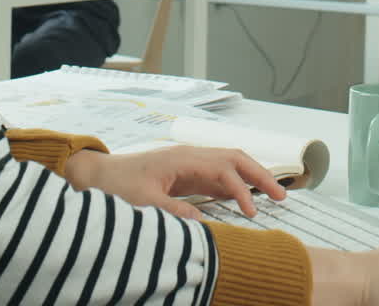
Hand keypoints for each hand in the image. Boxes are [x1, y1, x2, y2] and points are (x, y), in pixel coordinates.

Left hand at [62, 145, 286, 219]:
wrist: (97, 174)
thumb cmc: (116, 184)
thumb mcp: (143, 202)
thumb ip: (173, 211)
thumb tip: (201, 223)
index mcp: (182, 158)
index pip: (224, 169)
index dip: (242, 190)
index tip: (252, 212)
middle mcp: (190, 156)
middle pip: (235, 158)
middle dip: (260, 174)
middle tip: (281, 195)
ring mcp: (190, 163)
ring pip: (230, 163)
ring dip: (252, 177)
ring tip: (273, 195)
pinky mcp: (187, 174)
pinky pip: (219, 175)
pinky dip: (237, 184)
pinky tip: (246, 198)